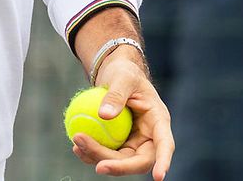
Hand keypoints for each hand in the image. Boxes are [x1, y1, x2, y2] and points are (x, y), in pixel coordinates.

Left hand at [71, 52, 174, 178]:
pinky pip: (106, 154)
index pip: (165, 144)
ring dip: (98, 157)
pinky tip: (76, 146)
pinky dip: (91, 153)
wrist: (114, 75)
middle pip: (138, 160)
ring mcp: (133, 143)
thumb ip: (116, 95)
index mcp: (158, 121)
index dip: (164, 161)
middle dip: (119, 166)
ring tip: (77, 143)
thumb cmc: (124, 73)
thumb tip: (104, 115)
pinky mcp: (118, 144)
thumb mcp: (122, 77)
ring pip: (120, 161)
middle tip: (97, 166)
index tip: (159, 177)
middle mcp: (149, 137)